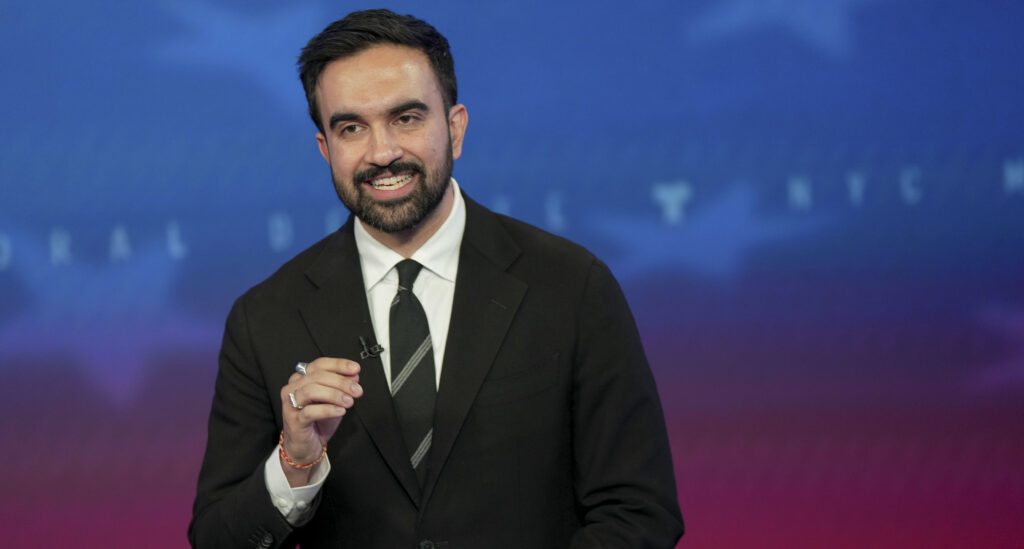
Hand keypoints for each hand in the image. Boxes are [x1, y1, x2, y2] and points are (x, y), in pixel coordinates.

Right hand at [279, 358, 362, 483]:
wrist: (307, 446)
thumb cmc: (318, 421)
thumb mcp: (334, 400)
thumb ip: (342, 386)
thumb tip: (354, 375)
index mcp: (302, 378)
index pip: (320, 364)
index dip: (339, 365)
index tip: (355, 369)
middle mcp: (293, 388)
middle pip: (317, 376)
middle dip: (341, 381)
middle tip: (357, 389)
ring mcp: (291, 404)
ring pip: (311, 391)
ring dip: (335, 394)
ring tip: (349, 401)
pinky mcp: (294, 420)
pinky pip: (310, 411)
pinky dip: (328, 409)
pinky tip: (340, 410)